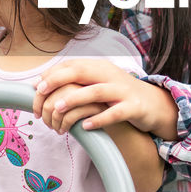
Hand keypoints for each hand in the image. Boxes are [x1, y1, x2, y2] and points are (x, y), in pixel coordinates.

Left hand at [32, 59, 177, 140]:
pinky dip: (99, 119)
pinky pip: (115, 113)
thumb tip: (41, 84)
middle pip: (81, 71)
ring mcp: (122, 91)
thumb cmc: (118, 96)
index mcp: (100, 68)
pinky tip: (85, 126)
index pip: (72, 65)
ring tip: (58, 108)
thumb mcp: (98, 83)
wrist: (153, 104)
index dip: (52, 74)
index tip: (36, 87)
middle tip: (41, 93)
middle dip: (59, 80)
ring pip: (96, 91)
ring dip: (75, 98)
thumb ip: (75, 82)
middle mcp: (110, 75)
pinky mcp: (133, 107)